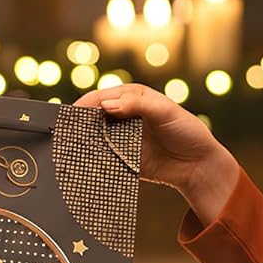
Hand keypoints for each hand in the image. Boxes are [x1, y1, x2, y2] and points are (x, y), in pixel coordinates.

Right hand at [74, 83, 239, 223]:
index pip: (102, 97)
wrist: (198, 165)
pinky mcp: (122, 157)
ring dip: (82, 140)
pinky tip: (83, 160)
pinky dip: (92, 157)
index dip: (86, 104)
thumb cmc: (187, 132)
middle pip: (93, 116)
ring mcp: (122, 137)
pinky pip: (102, 156)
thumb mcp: (166, 111)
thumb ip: (137, 104)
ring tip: (68, 146)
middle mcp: (124, 116)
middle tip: (65, 131)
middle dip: (78, 122)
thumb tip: (108, 105)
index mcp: (132, 98)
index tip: (73, 114)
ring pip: (94, 136)